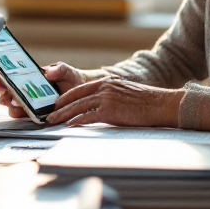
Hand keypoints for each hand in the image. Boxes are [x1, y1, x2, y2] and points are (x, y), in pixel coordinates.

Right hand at [0, 62, 94, 118]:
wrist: (80, 93)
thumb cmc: (69, 78)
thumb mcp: (65, 70)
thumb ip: (58, 69)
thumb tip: (48, 72)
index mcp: (26, 77)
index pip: (7, 75)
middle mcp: (23, 90)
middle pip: (5, 92)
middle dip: (2, 91)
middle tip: (5, 91)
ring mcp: (28, 103)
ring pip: (11, 106)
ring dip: (11, 105)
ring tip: (16, 103)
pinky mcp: (34, 114)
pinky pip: (23, 116)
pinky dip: (21, 115)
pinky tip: (25, 113)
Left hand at [47, 76, 182, 127]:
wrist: (160, 104)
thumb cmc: (146, 102)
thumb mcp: (125, 93)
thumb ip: (111, 96)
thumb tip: (102, 107)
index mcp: (107, 83)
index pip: (81, 88)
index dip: (67, 96)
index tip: (57, 103)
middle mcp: (104, 88)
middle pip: (75, 97)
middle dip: (60, 107)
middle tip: (49, 114)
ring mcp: (106, 99)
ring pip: (78, 107)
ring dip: (63, 115)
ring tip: (53, 121)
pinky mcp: (110, 111)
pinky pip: (88, 116)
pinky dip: (76, 120)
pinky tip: (69, 125)